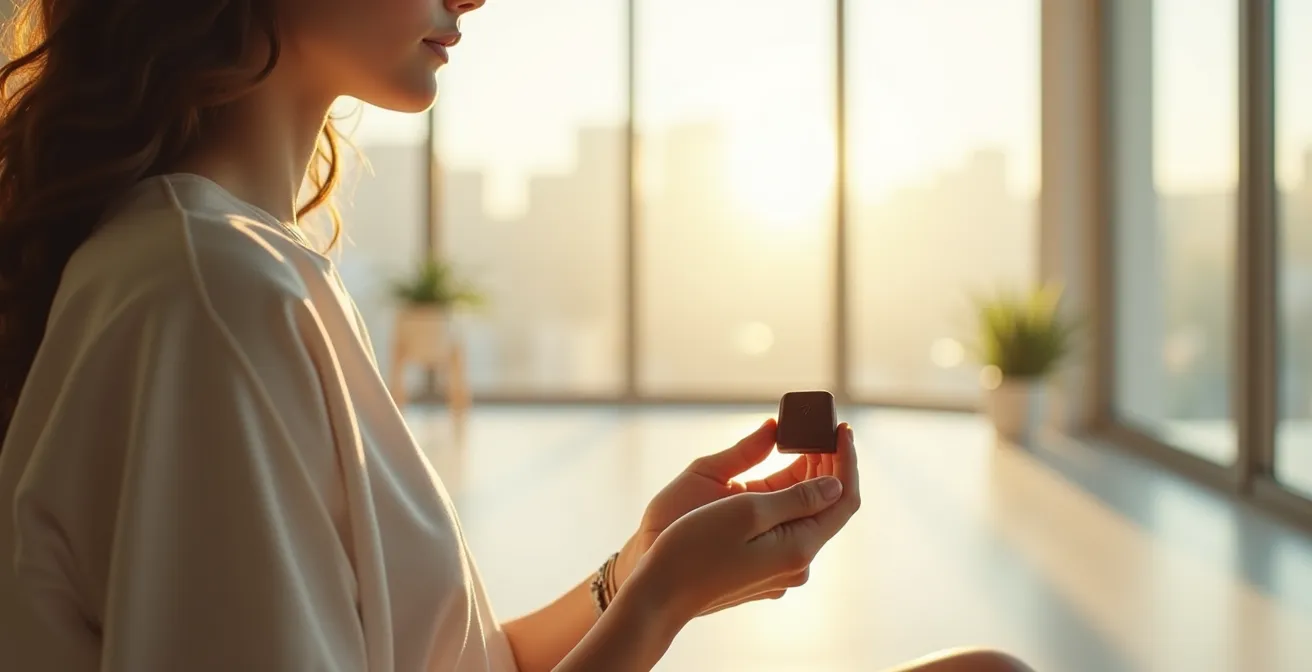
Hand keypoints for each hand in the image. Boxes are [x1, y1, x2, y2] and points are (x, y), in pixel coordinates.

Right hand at [626, 424, 859, 623]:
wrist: (657, 594)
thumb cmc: (693, 546)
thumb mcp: (746, 510)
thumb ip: (797, 496)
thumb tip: (836, 484)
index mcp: (799, 548)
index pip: (844, 498)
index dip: (847, 460)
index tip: (842, 428)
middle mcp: (796, 564)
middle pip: (827, 507)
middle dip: (828, 465)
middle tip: (820, 427)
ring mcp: (780, 571)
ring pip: (805, 516)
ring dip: (807, 479)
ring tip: (802, 442)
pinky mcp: (763, 571)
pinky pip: (786, 528)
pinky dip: (787, 498)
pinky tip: (778, 475)